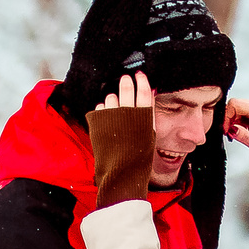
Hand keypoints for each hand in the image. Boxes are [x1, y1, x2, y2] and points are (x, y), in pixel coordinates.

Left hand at [87, 72, 157, 209]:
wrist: (121, 174)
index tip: (139, 75)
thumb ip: (149, 113)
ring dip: (113, 100)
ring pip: (111, 97)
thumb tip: (150, 92)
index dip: (142, 81)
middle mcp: (128, 114)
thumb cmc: (138, 158)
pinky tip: (106, 119)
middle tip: (125, 80)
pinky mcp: (98, 122)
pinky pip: (99, 107)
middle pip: (126, 89)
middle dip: (126, 83)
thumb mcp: (149, 134)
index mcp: (144, 118)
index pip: (144, 92)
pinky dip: (103, 110)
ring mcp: (111, 117)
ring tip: (116, 110)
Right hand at [224, 96, 248, 161]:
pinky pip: (240, 116)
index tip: (225, 131)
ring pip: (236, 111)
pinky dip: (235, 125)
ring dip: (231, 123)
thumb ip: (245, 137)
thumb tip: (232, 129)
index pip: (235, 104)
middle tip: (228, 135)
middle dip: (228, 120)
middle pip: (235, 106)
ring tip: (233, 137)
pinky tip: (237, 135)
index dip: (226, 116)